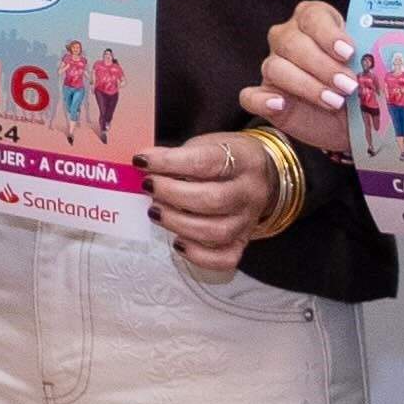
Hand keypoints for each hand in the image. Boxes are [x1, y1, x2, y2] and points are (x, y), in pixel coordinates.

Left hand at [141, 132, 279, 276]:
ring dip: (178, 223)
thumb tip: (144, 162)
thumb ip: (177, 154)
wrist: (261, 175)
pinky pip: (225, 258)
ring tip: (155, 211)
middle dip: (172, 194)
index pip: (206, 162)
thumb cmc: (224, 159)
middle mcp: (250, 192)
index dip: (169, 162)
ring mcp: (248, 220)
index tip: (142, 161)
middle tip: (148, 186)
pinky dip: (198, 255)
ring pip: (217, 231)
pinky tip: (177, 242)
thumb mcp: (205, 145)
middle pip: (213, 200)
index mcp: (243, 160)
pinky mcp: (243, 242)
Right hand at [242, 0, 356, 160]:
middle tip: (349, 85)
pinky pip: (250, 95)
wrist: (355, 121)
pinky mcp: (265, 96)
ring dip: (305, 85)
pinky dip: (262, 100)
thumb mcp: (371, 65)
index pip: (312, 17)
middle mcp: (289, 39)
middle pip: (292, 42)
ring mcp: (274, 67)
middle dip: (322, 66)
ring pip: (275, 67)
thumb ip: (372, 54)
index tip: (349, 53)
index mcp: (315, 22)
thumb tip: (388, 50)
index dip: (328, 34)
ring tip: (334, 101)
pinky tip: (280, 105)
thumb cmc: (363, 85)